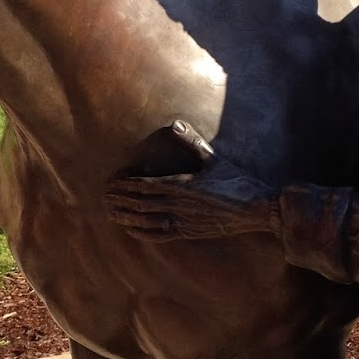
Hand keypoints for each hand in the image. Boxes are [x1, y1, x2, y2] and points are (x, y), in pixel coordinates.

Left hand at [107, 157, 278, 241]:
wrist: (255, 209)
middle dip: (120, 200)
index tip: (111, 181)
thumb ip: (192, 142)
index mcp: (183, 185)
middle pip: (140, 203)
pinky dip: (142, 232)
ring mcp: (182, 221)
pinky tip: (130, 229)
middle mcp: (179, 205)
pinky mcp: (188, 232)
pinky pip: (159, 234)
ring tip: (110, 213)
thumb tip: (175, 124)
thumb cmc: (236, 181)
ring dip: (126, 216)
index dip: (126, 184)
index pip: (146, 184)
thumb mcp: (213, 159)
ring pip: (146, 220)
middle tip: (103, 197)